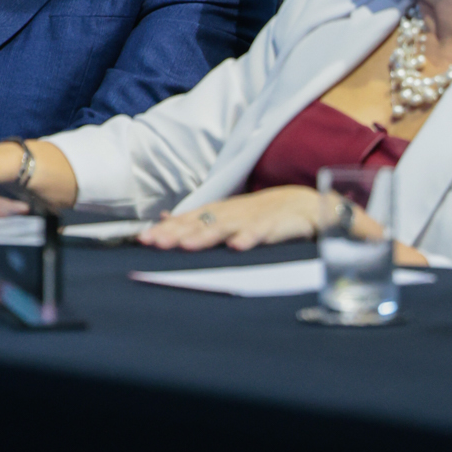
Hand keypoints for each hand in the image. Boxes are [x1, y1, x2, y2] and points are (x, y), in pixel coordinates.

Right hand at [137, 186, 428, 261]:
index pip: (278, 221)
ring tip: (157, 240)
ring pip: (214, 216)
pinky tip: (155, 231)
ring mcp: (251, 207)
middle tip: (178, 246)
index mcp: (305, 210)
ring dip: (184, 228)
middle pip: (237, 217)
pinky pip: (203, 217)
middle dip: (205, 231)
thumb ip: (396, 252)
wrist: (329, 200)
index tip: (238, 246)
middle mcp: (273, 205)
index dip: (258, 232)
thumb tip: (422, 264)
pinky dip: (179, 223)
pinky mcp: (236, 214)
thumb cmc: (351, 227)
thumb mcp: (375, 238)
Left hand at [138, 186, 327, 249]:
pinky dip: (250, 237)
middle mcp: (233, 213)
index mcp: (221, 213)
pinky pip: (263, 232)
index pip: (188, 220)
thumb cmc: (265, 214)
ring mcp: (254, 218)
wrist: (308, 206)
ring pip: (227, 226)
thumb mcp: (229, 216)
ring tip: (187, 245)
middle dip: (178, 233)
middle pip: (201, 222)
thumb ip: (198, 221)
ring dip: (206, 235)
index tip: (144, 240)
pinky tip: (238, 246)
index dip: (166, 230)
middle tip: (156, 243)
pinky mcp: (278, 224)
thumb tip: (164, 220)